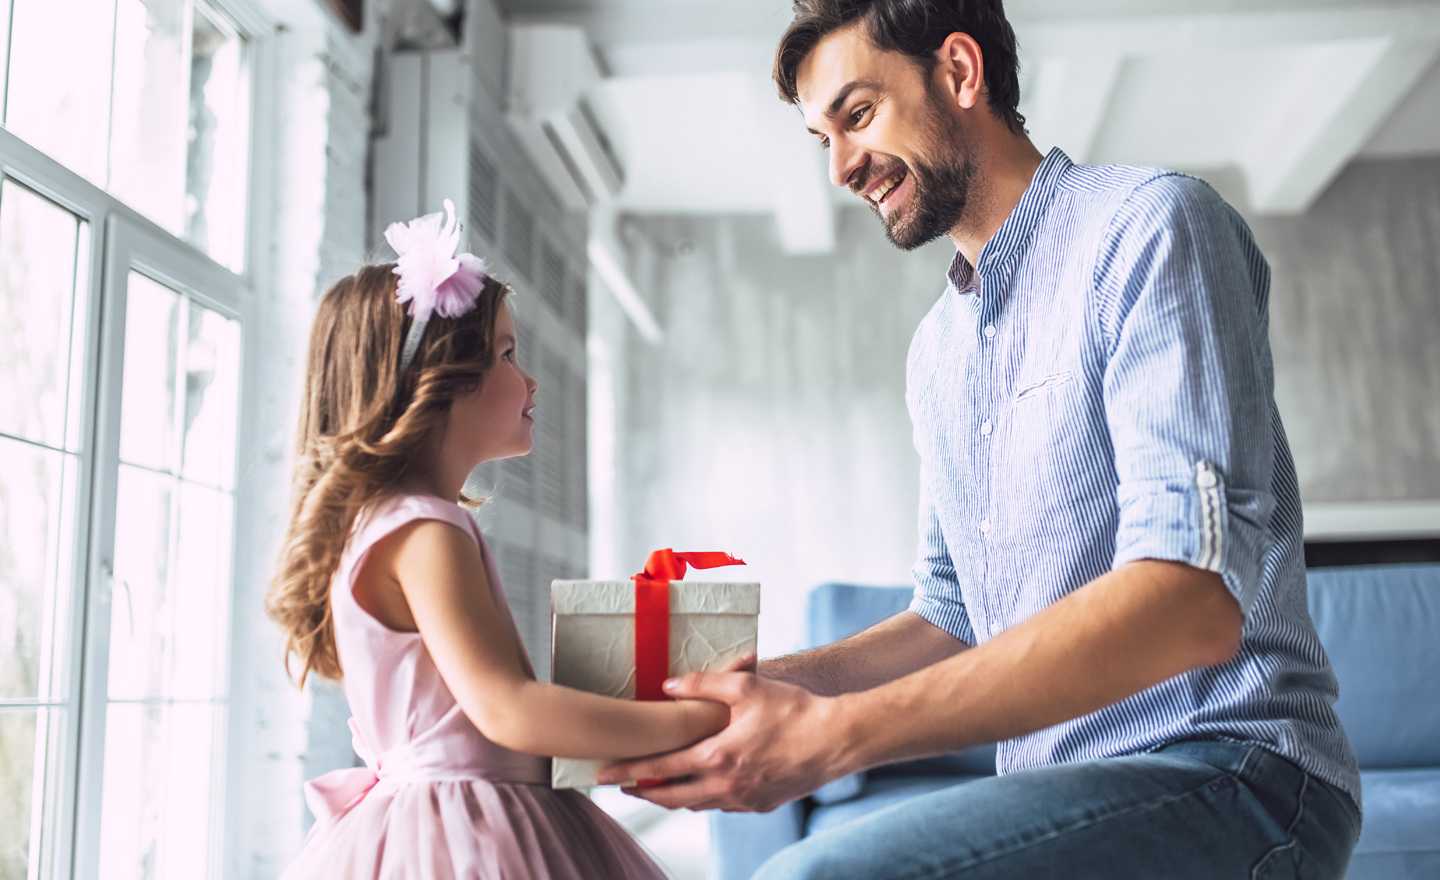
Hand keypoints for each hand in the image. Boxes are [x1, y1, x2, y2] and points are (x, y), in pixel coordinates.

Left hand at [597, 663, 853, 811]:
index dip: (628, 771)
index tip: (604, 774)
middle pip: (671, 796)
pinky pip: (721, 806)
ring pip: (695, 805)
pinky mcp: (761, 804)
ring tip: (654, 790)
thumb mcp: (746, 687)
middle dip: (642, 792)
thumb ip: (701, 685)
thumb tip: (666, 686)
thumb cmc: (793, 709)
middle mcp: (726, 785)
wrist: (837, 740)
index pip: (659, 768)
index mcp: (717, 756)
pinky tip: (698, 790)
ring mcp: (744, 799)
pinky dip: (702, 799)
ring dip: (671, 798)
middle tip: (619, 788)